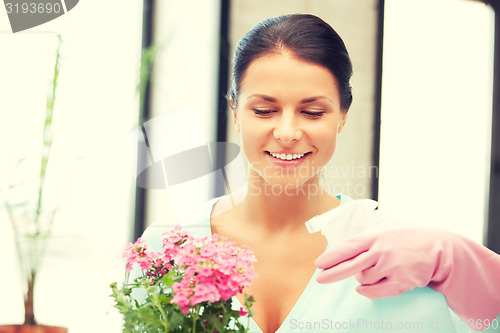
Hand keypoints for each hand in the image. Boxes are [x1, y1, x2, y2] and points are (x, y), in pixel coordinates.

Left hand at [315, 225, 499, 328]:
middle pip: (350, 266)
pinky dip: (367, 291)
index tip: (319, 263)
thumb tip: (344, 247)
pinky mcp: (401, 282)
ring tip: (375, 268)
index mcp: (376, 235)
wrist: (440, 248)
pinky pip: (375, 291)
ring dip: (362, 277)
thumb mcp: (387, 228)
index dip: (332, 256)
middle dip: (332, 273)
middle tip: (320, 278)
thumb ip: (367, 237)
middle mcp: (381, 251)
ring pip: (363, 279)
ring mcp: (391, 267)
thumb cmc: (409, 236)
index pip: (348, 247)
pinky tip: (363, 287)